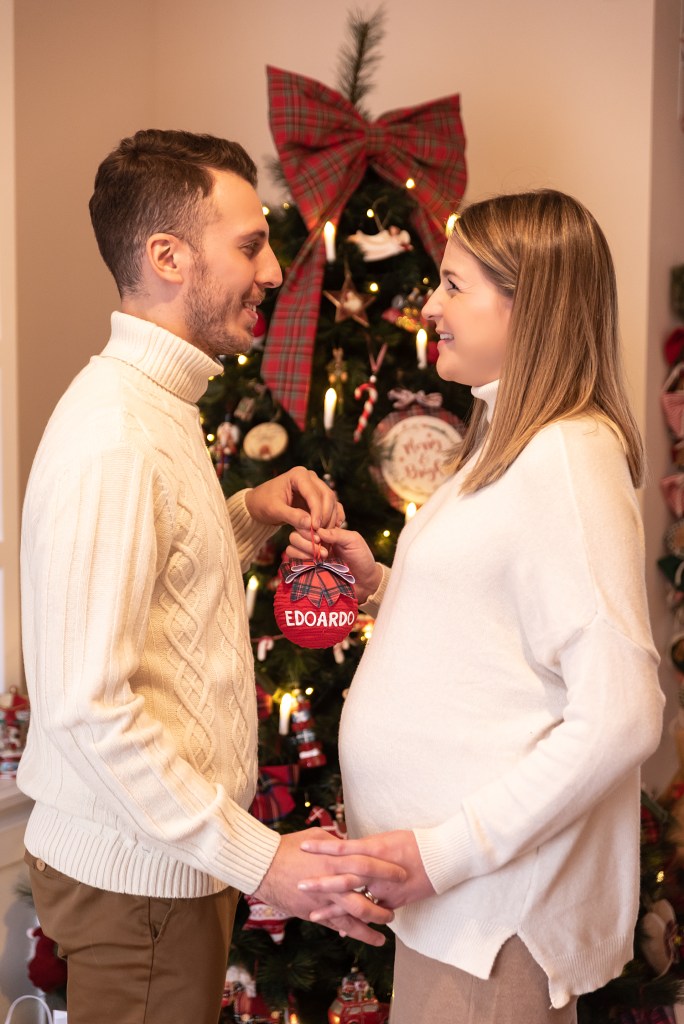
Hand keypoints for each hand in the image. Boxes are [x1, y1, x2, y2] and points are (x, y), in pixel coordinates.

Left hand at [245, 468, 343, 532]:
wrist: (259, 504)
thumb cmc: (263, 503)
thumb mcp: (274, 510)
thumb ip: (292, 516)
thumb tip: (310, 524)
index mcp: (299, 475)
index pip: (314, 493)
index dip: (317, 511)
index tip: (316, 528)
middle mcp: (310, 478)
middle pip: (327, 496)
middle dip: (326, 515)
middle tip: (321, 533)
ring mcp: (315, 486)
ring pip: (331, 501)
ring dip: (331, 518)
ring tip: (324, 534)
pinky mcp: (317, 497)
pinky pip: (331, 506)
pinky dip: (334, 517)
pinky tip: (334, 528)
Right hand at [253, 828, 406, 945]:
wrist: (263, 866)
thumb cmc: (289, 847)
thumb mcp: (317, 837)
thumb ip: (337, 844)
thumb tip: (351, 845)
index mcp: (334, 860)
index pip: (367, 864)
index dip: (386, 870)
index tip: (402, 874)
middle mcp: (331, 882)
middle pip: (364, 896)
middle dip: (383, 903)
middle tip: (397, 906)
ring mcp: (322, 900)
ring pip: (352, 917)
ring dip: (371, 924)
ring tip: (386, 928)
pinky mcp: (312, 912)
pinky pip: (335, 925)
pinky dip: (351, 932)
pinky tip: (363, 937)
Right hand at [284, 526, 382, 603]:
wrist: (365, 582)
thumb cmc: (361, 558)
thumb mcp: (353, 540)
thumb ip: (337, 533)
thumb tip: (318, 530)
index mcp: (324, 533)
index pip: (306, 524)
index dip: (308, 528)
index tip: (320, 537)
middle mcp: (313, 544)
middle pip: (294, 535)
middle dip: (306, 541)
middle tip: (323, 549)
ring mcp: (309, 558)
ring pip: (291, 548)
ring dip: (303, 551)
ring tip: (322, 558)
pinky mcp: (307, 572)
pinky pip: (293, 564)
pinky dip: (300, 562)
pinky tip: (315, 565)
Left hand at [297, 830, 435, 922]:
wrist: (443, 855)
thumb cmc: (415, 842)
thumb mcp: (387, 837)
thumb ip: (365, 846)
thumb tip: (345, 848)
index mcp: (374, 847)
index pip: (343, 847)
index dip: (323, 847)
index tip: (303, 847)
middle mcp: (377, 868)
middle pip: (344, 875)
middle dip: (321, 882)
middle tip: (299, 886)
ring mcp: (385, 887)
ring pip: (355, 899)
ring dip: (333, 908)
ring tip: (313, 915)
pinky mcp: (395, 900)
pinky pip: (372, 911)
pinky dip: (355, 920)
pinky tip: (341, 929)